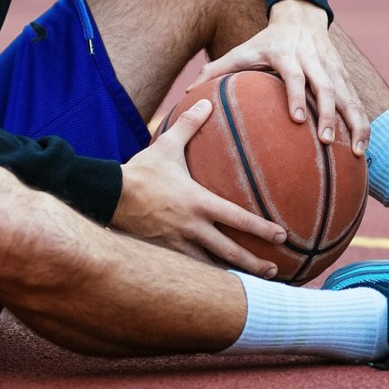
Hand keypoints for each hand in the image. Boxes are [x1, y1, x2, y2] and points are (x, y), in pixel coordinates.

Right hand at [112, 98, 286, 277]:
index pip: (238, 219)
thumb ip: (189, 124)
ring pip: (210, 267)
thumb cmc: (140, 171)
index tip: (282, 236)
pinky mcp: (162, 254)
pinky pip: (188, 270)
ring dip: (231, 277)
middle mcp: (191, 228)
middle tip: (276, 272)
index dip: (262, 229)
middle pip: (230, 252)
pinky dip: (203, 279)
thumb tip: (206, 100)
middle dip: (254, 264)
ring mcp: (176, 245)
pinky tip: (213, 287)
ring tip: (249, 287)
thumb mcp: (166, 144)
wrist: (106, 196)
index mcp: (198, 203)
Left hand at [188, 0, 369, 156]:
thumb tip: (185, 95)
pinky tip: (363, 148)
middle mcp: (314, 61)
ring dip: (354, 123)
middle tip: (327, 141)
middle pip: (327, 88)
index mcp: (288, 55)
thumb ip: (214, 71)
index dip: (297, 96)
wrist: (301, 17)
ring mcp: (333, 69)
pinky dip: (362, 123)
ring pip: (349, 97)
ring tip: (357, 152)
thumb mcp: (240, 50)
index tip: (297, 119)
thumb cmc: (265, 41)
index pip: (296, 75)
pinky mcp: (345, 76)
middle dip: (330, 114)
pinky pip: (357, 101)